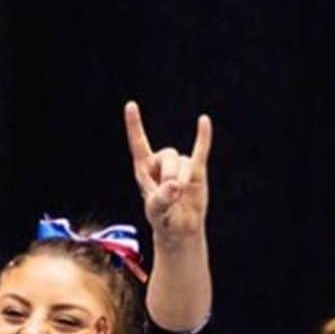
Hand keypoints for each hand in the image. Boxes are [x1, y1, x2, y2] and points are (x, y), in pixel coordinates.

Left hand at [124, 101, 210, 247]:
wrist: (180, 228)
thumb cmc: (162, 219)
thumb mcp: (156, 211)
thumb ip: (162, 198)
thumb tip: (175, 185)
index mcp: (144, 170)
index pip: (138, 143)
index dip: (135, 125)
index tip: (131, 105)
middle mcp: (160, 163)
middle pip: (168, 154)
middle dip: (171, 174)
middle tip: (172, 194)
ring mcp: (179, 165)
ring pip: (184, 161)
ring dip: (184, 178)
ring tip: (181, 195)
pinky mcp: (196, 169)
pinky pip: (201, 150)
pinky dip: (203, 136)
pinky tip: (203, 121)